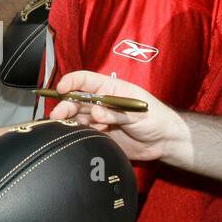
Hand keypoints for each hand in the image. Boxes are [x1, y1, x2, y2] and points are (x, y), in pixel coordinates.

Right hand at [46, 71, 181, 164]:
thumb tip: (96, 112)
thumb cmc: (156, 118)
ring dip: (68, 120)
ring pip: (76, 116)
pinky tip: (77, 135)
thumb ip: (116, 113)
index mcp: (111, 88)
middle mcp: (101, 102)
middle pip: (76, 99)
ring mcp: (99, 118)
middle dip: (64, 105)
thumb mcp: (138, 112)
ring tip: (64, 126)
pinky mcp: (99, 134)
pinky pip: (83, 132)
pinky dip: (76, 133)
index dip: (72, 82)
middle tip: (57, 115)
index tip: (61, 89)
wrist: (163, 141)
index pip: (86, 80)